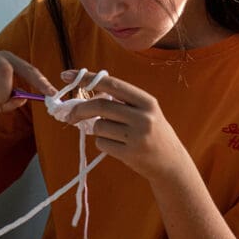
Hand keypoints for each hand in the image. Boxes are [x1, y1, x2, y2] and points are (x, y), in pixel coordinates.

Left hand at [61, 70, 188, 179]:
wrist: (171, 163)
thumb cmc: (152, 133)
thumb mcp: (145, 112)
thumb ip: (120, 101)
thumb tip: (85, 94)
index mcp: (147, 101)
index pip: (111, 84)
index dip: (87, 79)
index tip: (67, 76)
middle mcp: (144, 117)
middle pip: (100, 106)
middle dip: (80, 110)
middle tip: (70, 116)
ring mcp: (137, 136)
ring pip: (99, 126)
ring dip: (97, 130)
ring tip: (114, 135)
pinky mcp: (130, 153)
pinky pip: (102, 143)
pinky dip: (103, 143)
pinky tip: (118, 146)